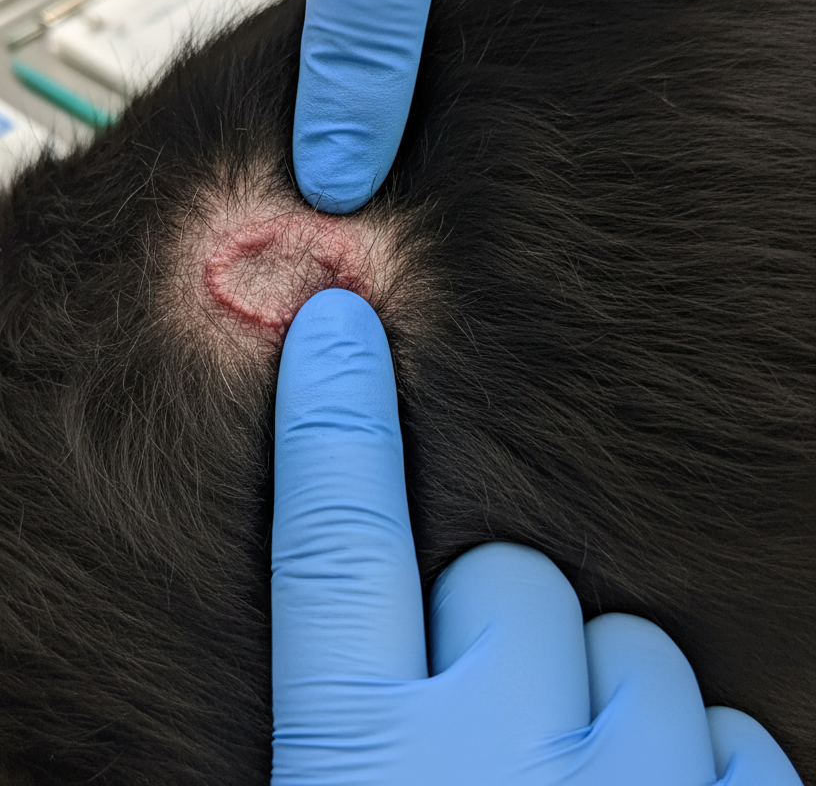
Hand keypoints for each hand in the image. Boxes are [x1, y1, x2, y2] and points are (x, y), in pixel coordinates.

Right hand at [272, 287, 801, 784]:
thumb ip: (338, 704)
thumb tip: (365, 609)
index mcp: (363, 759)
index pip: (336, 546)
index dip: (332, 423)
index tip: (338, 321)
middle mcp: (496, 764)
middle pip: (513, 580)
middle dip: (500, 621)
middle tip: (478, 721)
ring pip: (634, 649)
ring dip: (602, 699)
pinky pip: (731, 731)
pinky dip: (699, 764)